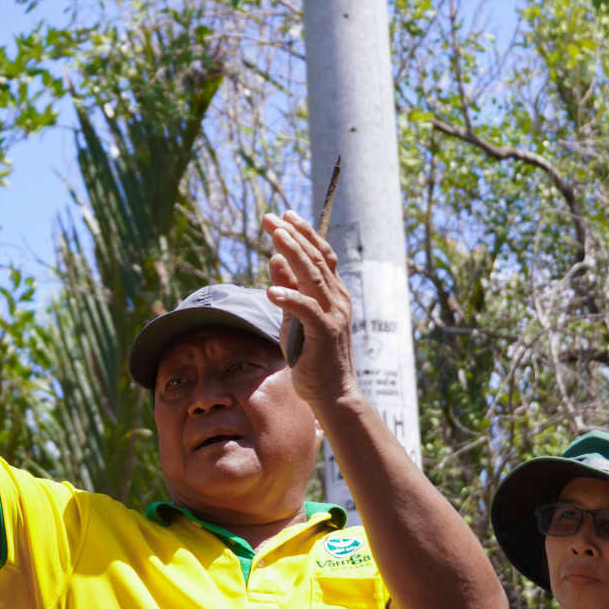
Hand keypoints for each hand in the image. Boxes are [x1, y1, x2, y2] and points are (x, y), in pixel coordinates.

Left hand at [262, 210, 355, 408]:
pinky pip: (306, 311)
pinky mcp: (324, 334)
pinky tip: (271, 292)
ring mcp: (333, 315)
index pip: (319, 255)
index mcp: (332, 293)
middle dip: (292, 236)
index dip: (303, 233)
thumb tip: (275, 258)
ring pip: (312, 277)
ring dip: (292, 255)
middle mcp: (337, 299)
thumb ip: (287, 288)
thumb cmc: (310, 355)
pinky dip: (289, 299)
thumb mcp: (292, 318)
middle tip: (271, 218)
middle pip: (315, 259)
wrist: (331, 392)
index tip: (283, 215)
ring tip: (274, 237)